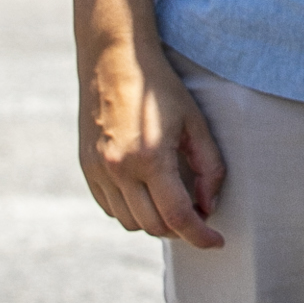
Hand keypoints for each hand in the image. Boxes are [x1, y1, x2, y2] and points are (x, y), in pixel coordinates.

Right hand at [79, 47, 227, 248]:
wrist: (114, 60)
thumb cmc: (160, 88)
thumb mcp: (195, 123)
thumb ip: (209, 167)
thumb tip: (207, 206)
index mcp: (150, 158)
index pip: (178, 217)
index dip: (201, 236)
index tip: (217, 242)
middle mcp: (119, 170)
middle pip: (154, 226)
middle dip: (181, 229)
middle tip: (199, 217)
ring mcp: (98, 171)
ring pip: (130, 222)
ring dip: (155, 222)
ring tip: (173, 204)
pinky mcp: (86, 168)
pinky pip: (110, 208)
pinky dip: (131, 210)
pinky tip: (147, 193)